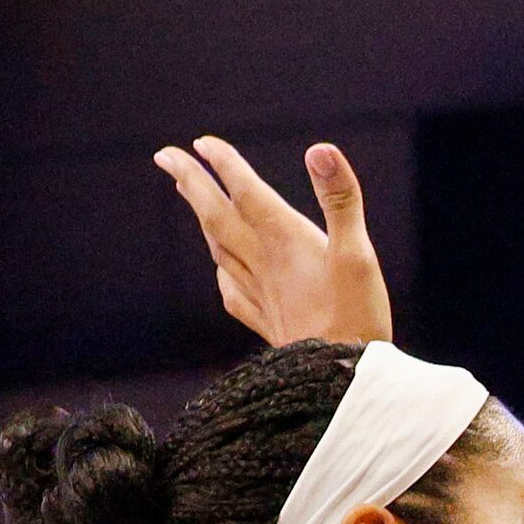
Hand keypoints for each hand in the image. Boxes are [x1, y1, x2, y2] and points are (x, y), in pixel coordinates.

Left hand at [153, 136, 393, 346]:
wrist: (339, 381)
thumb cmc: (356, 316)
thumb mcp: (358, 252)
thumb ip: (340, 199)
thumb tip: (319, 148)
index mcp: (284, 241)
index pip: (245, 192)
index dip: (224, 164)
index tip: (202, 143)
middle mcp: (263, 263)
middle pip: (216, 215)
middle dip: (190, 182)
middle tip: (165, 156)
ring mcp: (260, 294)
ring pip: (219, 248)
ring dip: (201, 218)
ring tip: (189, 196)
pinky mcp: (266, 322)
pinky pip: (231, 290)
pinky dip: (221, 270)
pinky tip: (221, 268)